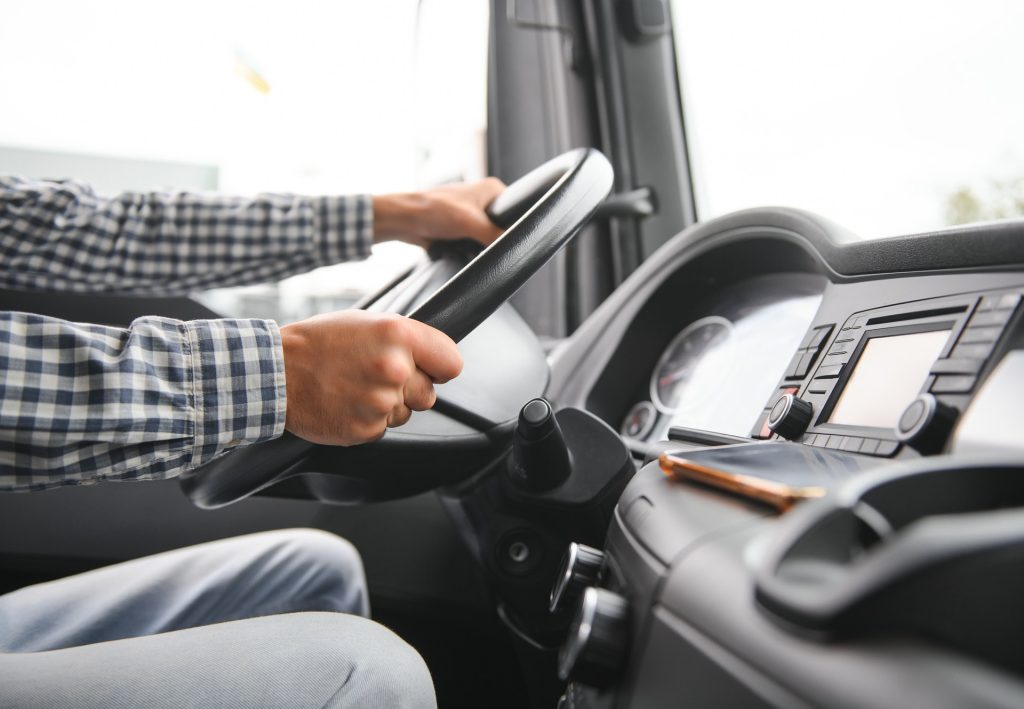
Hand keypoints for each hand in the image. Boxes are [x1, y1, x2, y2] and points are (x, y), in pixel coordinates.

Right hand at [280, 311, 462, 445]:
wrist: (275, 373)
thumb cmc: (317, 343)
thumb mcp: (366, 322)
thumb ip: (405, 340)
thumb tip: (434, 358)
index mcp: (398, 335)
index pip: (452, 363)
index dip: (439, 367)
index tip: (431, 369)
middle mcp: (394, 368)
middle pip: (429, 393)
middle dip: (408, 388)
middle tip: (374, 375)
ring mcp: (381, 402)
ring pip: (405, 412)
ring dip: (386, 405)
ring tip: (354, 386)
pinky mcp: (366, 429)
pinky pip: (382, 428)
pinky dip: (367, 420)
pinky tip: (345, 402)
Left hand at [373, 177, 505, 247]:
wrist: (404, 221)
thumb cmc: (433, 211)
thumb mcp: (471, 223)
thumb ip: (495, 236)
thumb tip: (515, 250)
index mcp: (492, 189)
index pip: (518, 210)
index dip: (517, 227)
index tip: (516, 241)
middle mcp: (484, 200)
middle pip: (504, 227)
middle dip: (498, 240)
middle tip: (492, 247)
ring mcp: (472, 215)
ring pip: (489, 238)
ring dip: (482, 247)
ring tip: (476, 250)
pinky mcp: (461, 229)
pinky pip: (475, 244)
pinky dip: (471, 250)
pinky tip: (467, 253)